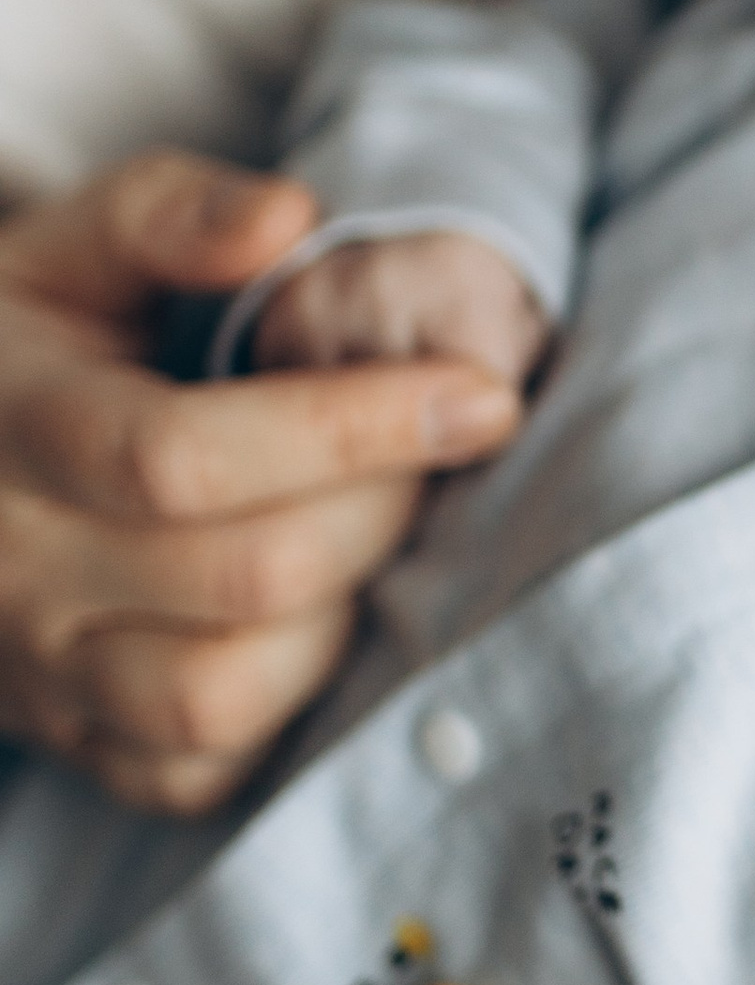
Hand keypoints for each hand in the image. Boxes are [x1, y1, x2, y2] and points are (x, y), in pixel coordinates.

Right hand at [0, 154, 522, 813]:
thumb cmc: (32, 340)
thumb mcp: (72, 245)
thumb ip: (171, 213)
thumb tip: (288, 217)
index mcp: (15, 426)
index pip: (186, 454)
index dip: (352, 427)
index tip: (478, 393)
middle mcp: (16, 568)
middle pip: (239, 577)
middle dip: (381, 511)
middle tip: (442, 451)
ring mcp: (39, 671)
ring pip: (217, 697)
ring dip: (342, 616)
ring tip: (379, 531)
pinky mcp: (76, 742)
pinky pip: (194, 772)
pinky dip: (285, 710)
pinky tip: (324, 614)